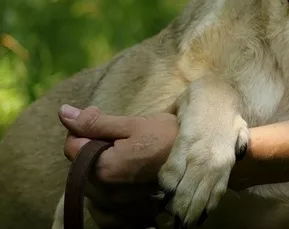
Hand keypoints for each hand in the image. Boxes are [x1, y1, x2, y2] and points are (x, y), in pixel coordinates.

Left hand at [59, 105, 178, 226]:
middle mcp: (103, 189)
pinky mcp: (121, 204)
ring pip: (91, 173)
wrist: (196, 160)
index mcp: (103, 168)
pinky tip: (128, 162)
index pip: (71, 146)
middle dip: (93, 143)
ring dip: (102, 157)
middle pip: (80, 161)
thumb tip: (63, 112)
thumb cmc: (166, 137)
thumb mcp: (132, 124)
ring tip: (126, 146)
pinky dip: (110, 171)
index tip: (104, 117)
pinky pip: (103, 185)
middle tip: (118, 131)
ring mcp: (112, 200)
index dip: (84, 127)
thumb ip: (95, 122)